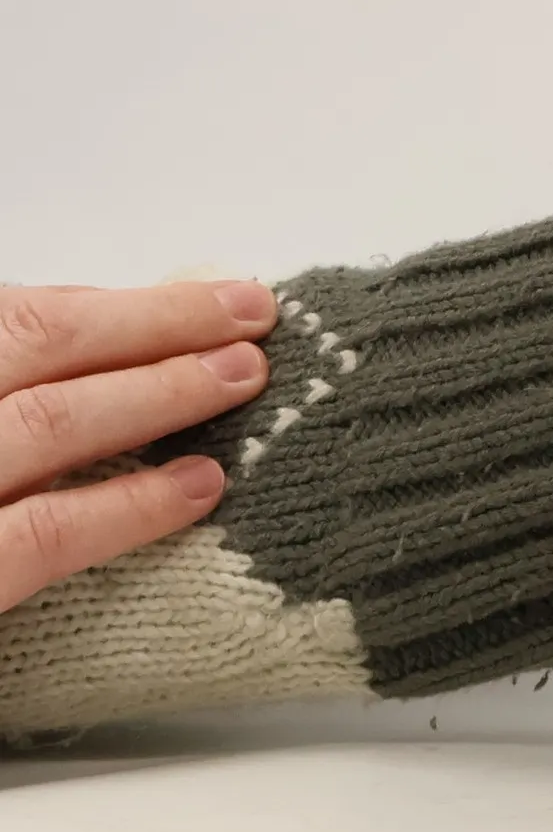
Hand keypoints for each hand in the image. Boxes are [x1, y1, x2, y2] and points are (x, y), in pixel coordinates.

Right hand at [0, 283, 275, 612]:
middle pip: (36, 343)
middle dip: (155, 324)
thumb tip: (149, 319)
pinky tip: (201, 487)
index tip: (214, 297)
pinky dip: (129, 505)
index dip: (122, 306)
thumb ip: (35, 381)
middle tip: (251, 317)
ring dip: (159, 392)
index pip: (18, 319)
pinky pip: (43, 534)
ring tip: (243, 377)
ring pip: (47, 422)